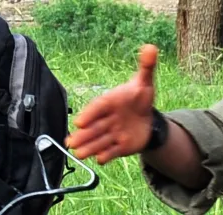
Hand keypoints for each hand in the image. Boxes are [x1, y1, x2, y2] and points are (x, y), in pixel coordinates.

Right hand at [66, 44, 157, 164]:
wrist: (148, 117)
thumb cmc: (141, 97)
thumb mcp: (145, 82)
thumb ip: (146, 66)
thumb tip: (151, 47)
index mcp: (111, 101)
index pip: (99, 107)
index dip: (90, 114)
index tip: (79, 122)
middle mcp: (109, 118)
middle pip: (95, 127)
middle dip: (84, 135)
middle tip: (71, 142)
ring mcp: (113, 133)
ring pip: (100, 140)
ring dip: (90, 147)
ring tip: (78, 154)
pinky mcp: (120, 146)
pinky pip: (113, 151)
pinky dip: (107, 155)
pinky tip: (100, 160)